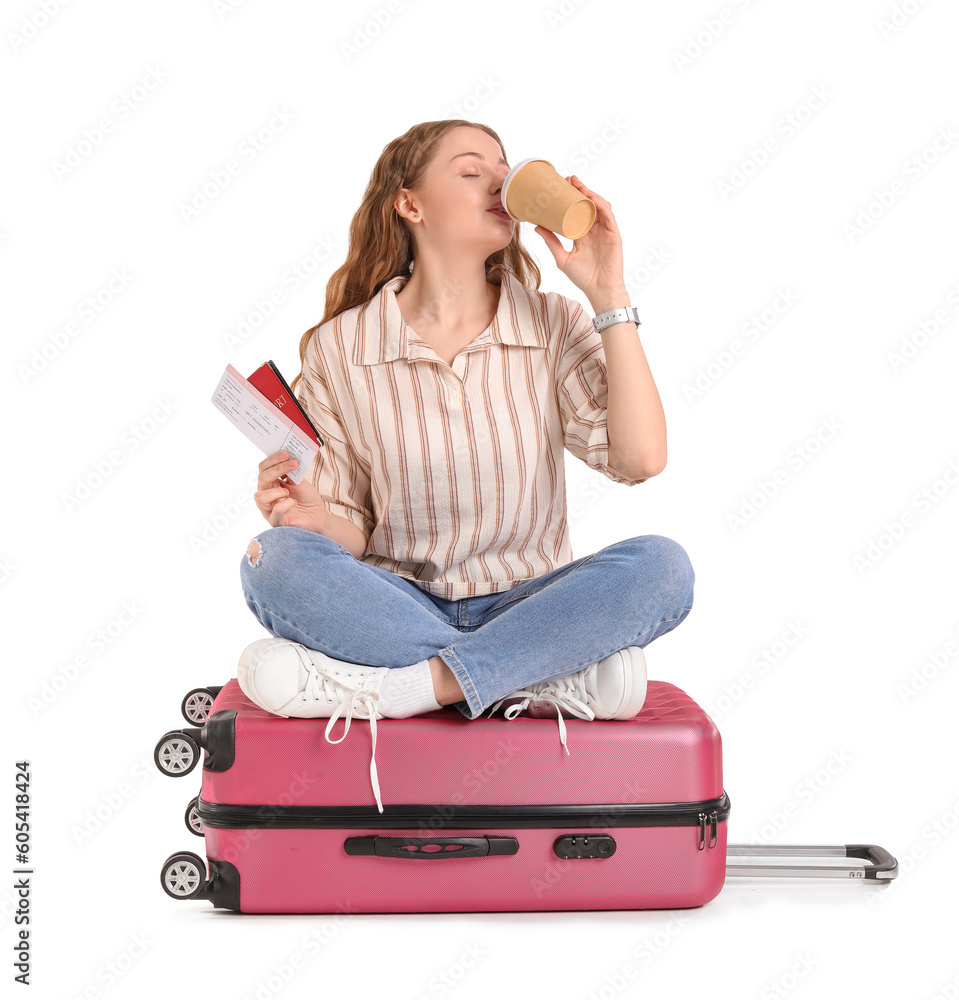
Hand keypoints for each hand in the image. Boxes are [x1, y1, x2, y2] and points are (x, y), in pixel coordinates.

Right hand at [254, 451, 327, 531]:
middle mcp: (266, 496)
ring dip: (277, 491)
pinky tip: (294, 502)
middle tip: (293, 463)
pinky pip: (276, 511)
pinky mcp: (276, 521)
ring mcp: (269, 510)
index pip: (264, 468)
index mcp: (270, 484)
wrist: (319, 516)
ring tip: (288, 491)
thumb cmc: (307, 499)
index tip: (287, 453)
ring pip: (260, 497)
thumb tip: (288, 456)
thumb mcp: (300, 481)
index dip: (273, 459)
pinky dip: (287, 504)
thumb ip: (292, 470)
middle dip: (277, 468)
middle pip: (261, 478)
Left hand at [533, 174, 626, 304]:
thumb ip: (551, 241)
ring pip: (599, 207)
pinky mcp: (614, 235)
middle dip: (579, 190)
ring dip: (590, 194)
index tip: (559, 186)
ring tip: (579, 185)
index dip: (570, 198)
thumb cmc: (583, 278)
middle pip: (588, 205)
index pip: (576, 211)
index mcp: (582, 234)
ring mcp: (605, 231)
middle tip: (568, 179)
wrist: (599, 291)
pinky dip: (600, 205)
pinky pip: (608, 216)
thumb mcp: (562, 258)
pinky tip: (592, 198)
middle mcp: (594, 230)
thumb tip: (537, 226)